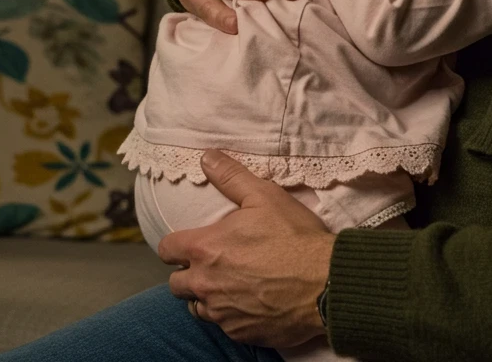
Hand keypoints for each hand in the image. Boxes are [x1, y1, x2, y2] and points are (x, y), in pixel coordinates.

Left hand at [160, 150, 335, 350]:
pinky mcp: (239, 334)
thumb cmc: (295, 237)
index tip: (193, 241)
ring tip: (230, 282)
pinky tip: (251, 301)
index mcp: (205, 249)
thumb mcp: (265, 196)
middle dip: (189, 272)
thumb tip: (206, 157)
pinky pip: (222, 325)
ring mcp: (221, 313)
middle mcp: (205, 285)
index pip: (166, 250)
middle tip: (214, 262)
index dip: (176, 244)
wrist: (325, 284)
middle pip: (175, 284)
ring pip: (196, 307)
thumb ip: (231, 177)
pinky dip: (230, 314)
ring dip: (206, 296)